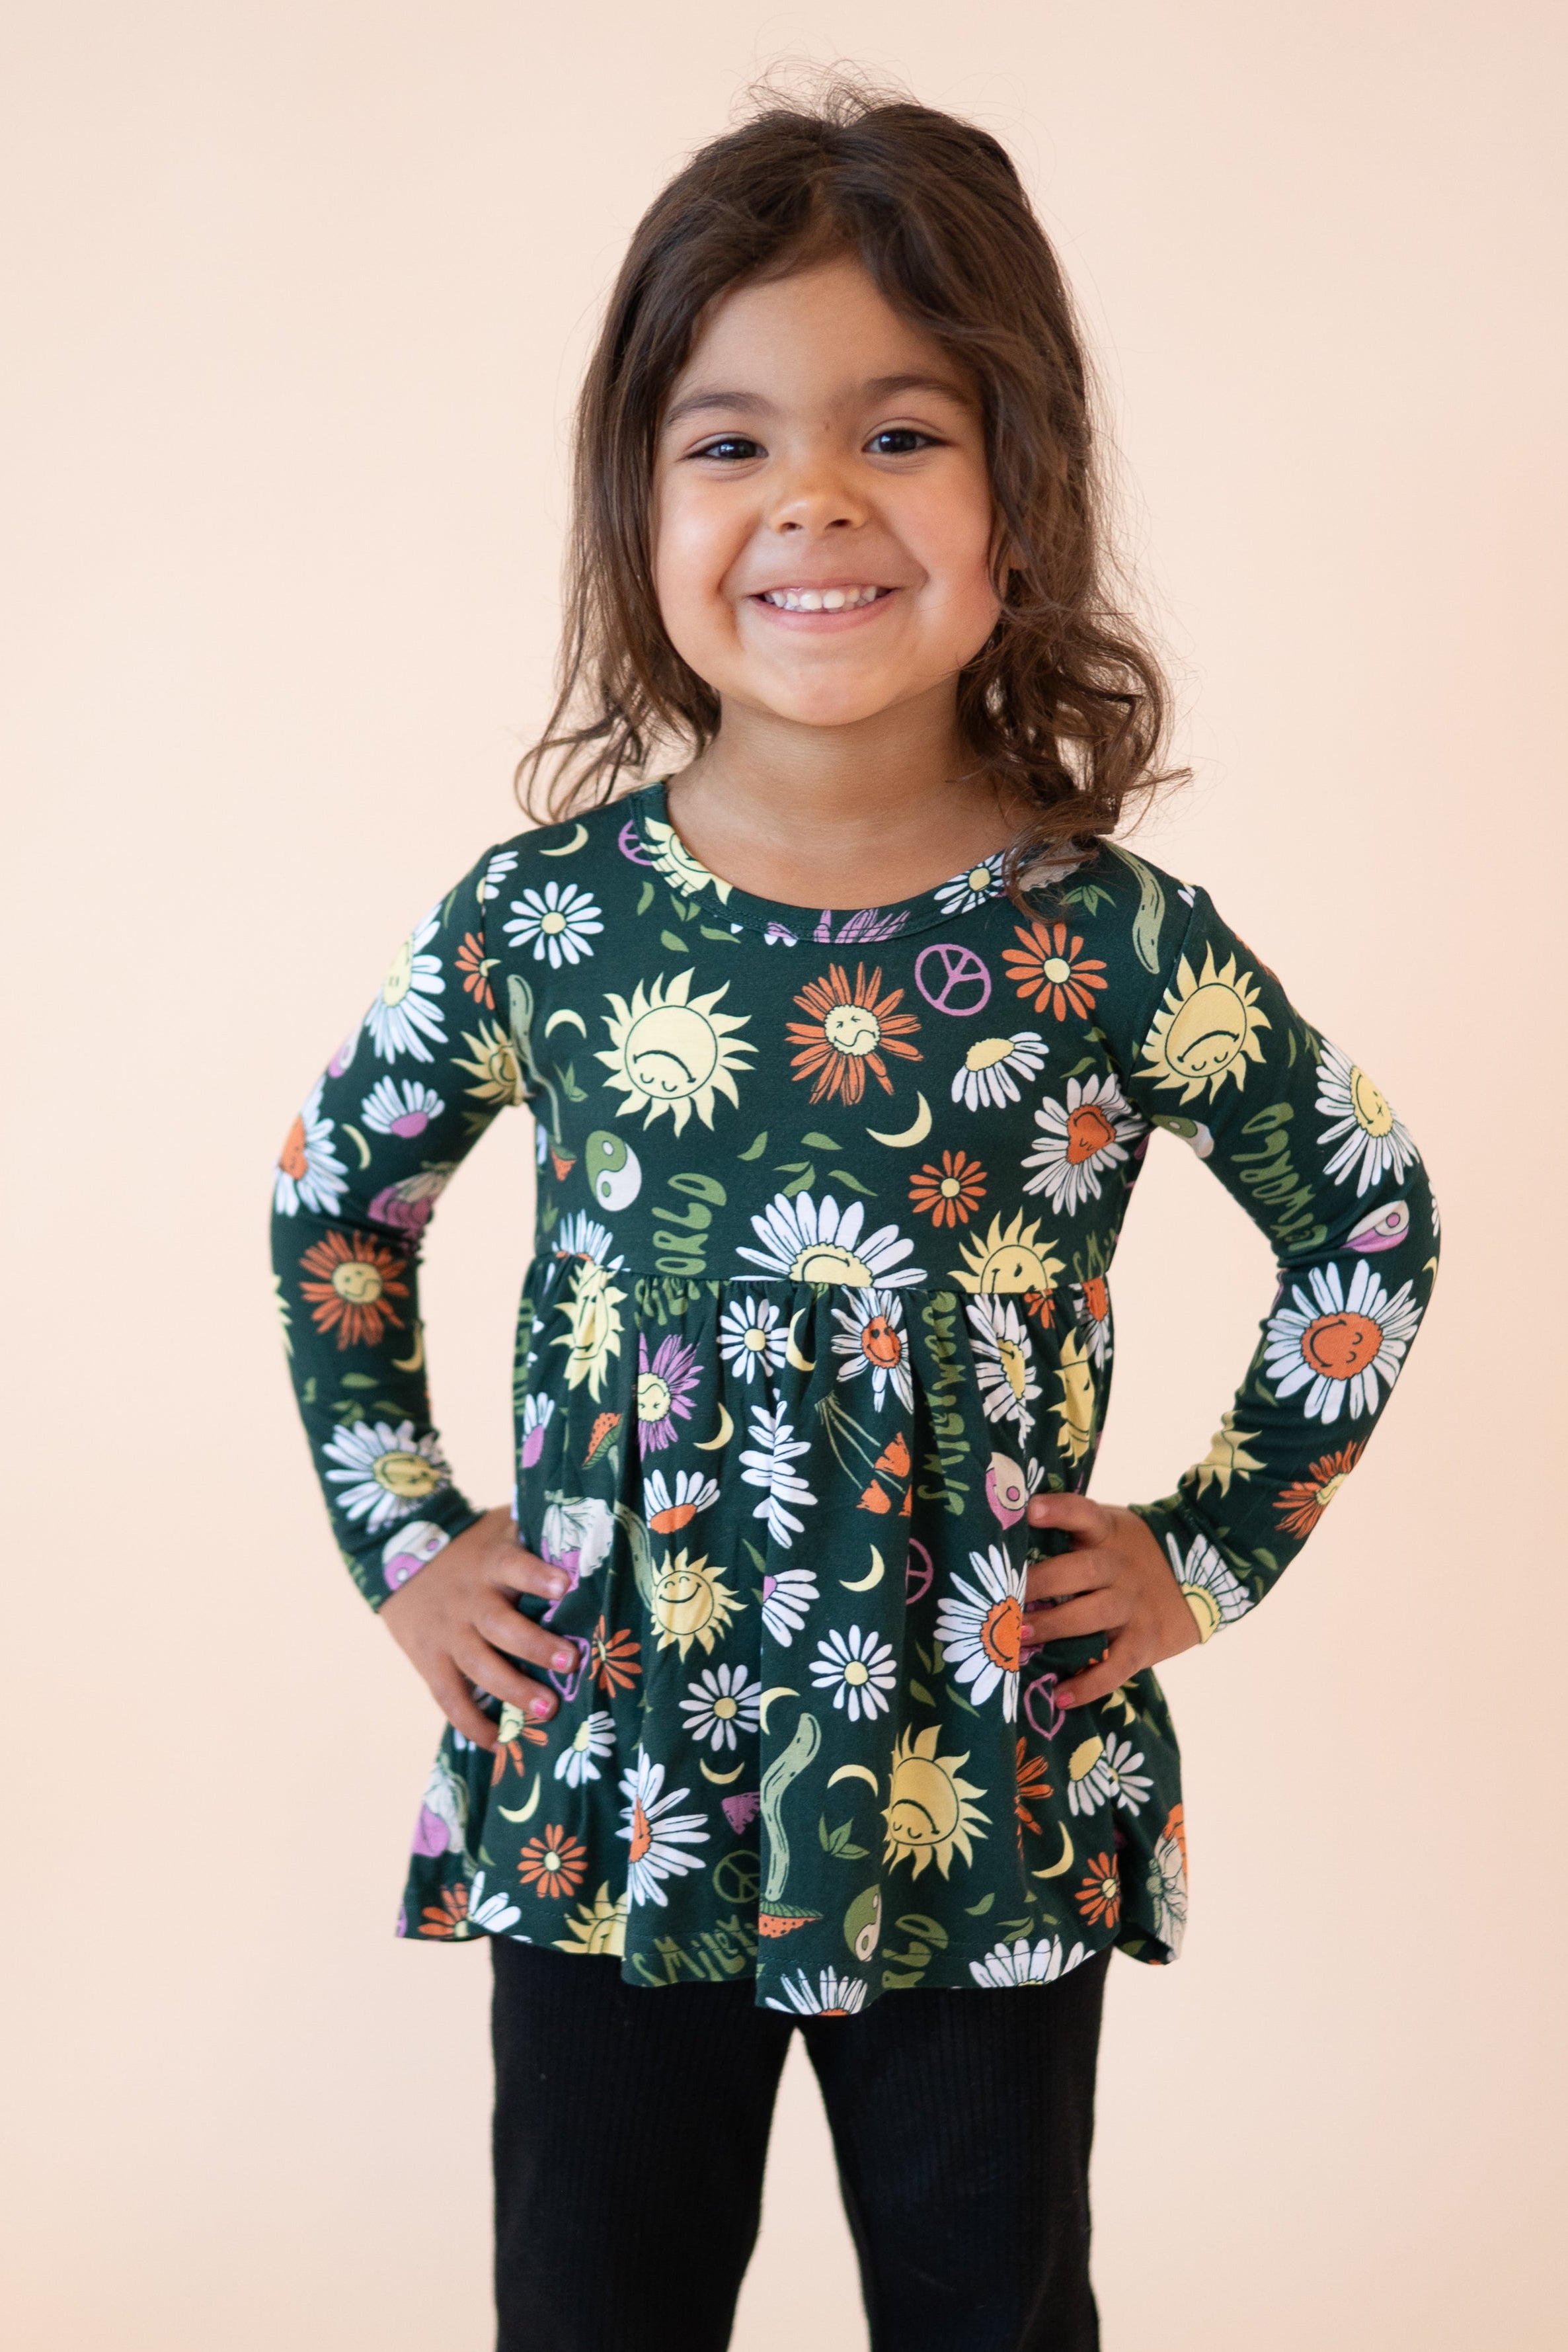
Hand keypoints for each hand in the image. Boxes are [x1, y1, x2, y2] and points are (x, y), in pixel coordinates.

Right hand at [379, 1506, 573, 1748]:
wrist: (400, 1555)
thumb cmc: (475, 1546)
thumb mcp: (504, 1527)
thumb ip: (539, 1535)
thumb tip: (602, 1535)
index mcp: (492, 1562)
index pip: (514, 1566)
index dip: (537, 1576)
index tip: (565, 1586)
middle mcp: (470, 1600)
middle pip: (500, 1625)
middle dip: (535, 1646)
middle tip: (570, 1663)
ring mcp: (448, 1633)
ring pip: (478, 1665)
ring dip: (513, 1690)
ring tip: (548, 1710)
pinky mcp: (430, 1660)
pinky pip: (449, 1697)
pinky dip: (471, 1723)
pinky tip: (499, 1743)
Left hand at [1023, 1494, 1199, 1709]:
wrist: (1200, 1577)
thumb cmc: (1132, 1552)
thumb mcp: (1109, 1529)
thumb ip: (1071, 1531)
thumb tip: (1009, 1534)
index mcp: (1107, 1534)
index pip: (1084, 1514)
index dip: (1059, 1510)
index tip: (1031, 1509)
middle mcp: (1120, 1568)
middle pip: (1080, 1571)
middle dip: (1040, 1584)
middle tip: (1005, 1599)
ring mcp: (1134, 1607)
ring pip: (1093, 1616)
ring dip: (1054, 1628)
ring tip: (1018, 1639)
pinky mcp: (1145, 1643)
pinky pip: (1116, 1666)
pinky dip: (1089, 1684)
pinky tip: (1061, 1696)